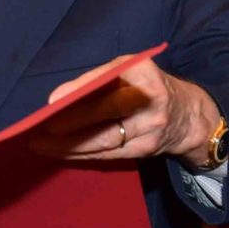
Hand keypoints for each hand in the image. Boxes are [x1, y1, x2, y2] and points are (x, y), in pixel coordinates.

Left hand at [29, 54, 221, 168]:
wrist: (187, 115)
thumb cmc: (145, 87)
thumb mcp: (128, 72)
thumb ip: (98, 80)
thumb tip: (59, 98)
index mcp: (143, 73)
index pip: (108, 80)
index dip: (80, 90)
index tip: (53, 100)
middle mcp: (151, 99)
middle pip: (106, 113)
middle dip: (71, 123)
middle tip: (41, 129)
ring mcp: (151, 127)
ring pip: (105, 140)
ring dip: (70, 145)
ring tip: (41, 145)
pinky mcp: (147, 150)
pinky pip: (109, 155)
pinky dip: (83, 155)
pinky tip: (62, 154)